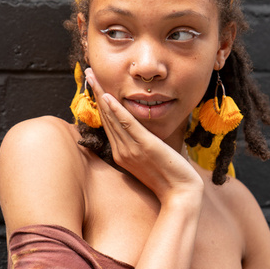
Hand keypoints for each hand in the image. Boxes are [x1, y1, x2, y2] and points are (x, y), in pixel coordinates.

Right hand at [85, 68, 202, 205]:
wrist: (180, 195)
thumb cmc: (170, 178)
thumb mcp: (151, 158)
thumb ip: (143, 144)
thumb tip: (144, 132)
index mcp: (122, 154)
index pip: (108, 123)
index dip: (100, 102)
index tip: (95, 85)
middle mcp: (122, 151)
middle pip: (106, 117)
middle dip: (97, 93)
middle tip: (89, 73)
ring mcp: (131, 149)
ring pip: (112, 118)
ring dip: (102, 95)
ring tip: (94, 77)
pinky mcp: (145, 146)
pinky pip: (128, 125)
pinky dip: (117, 110)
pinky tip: (109, 97)